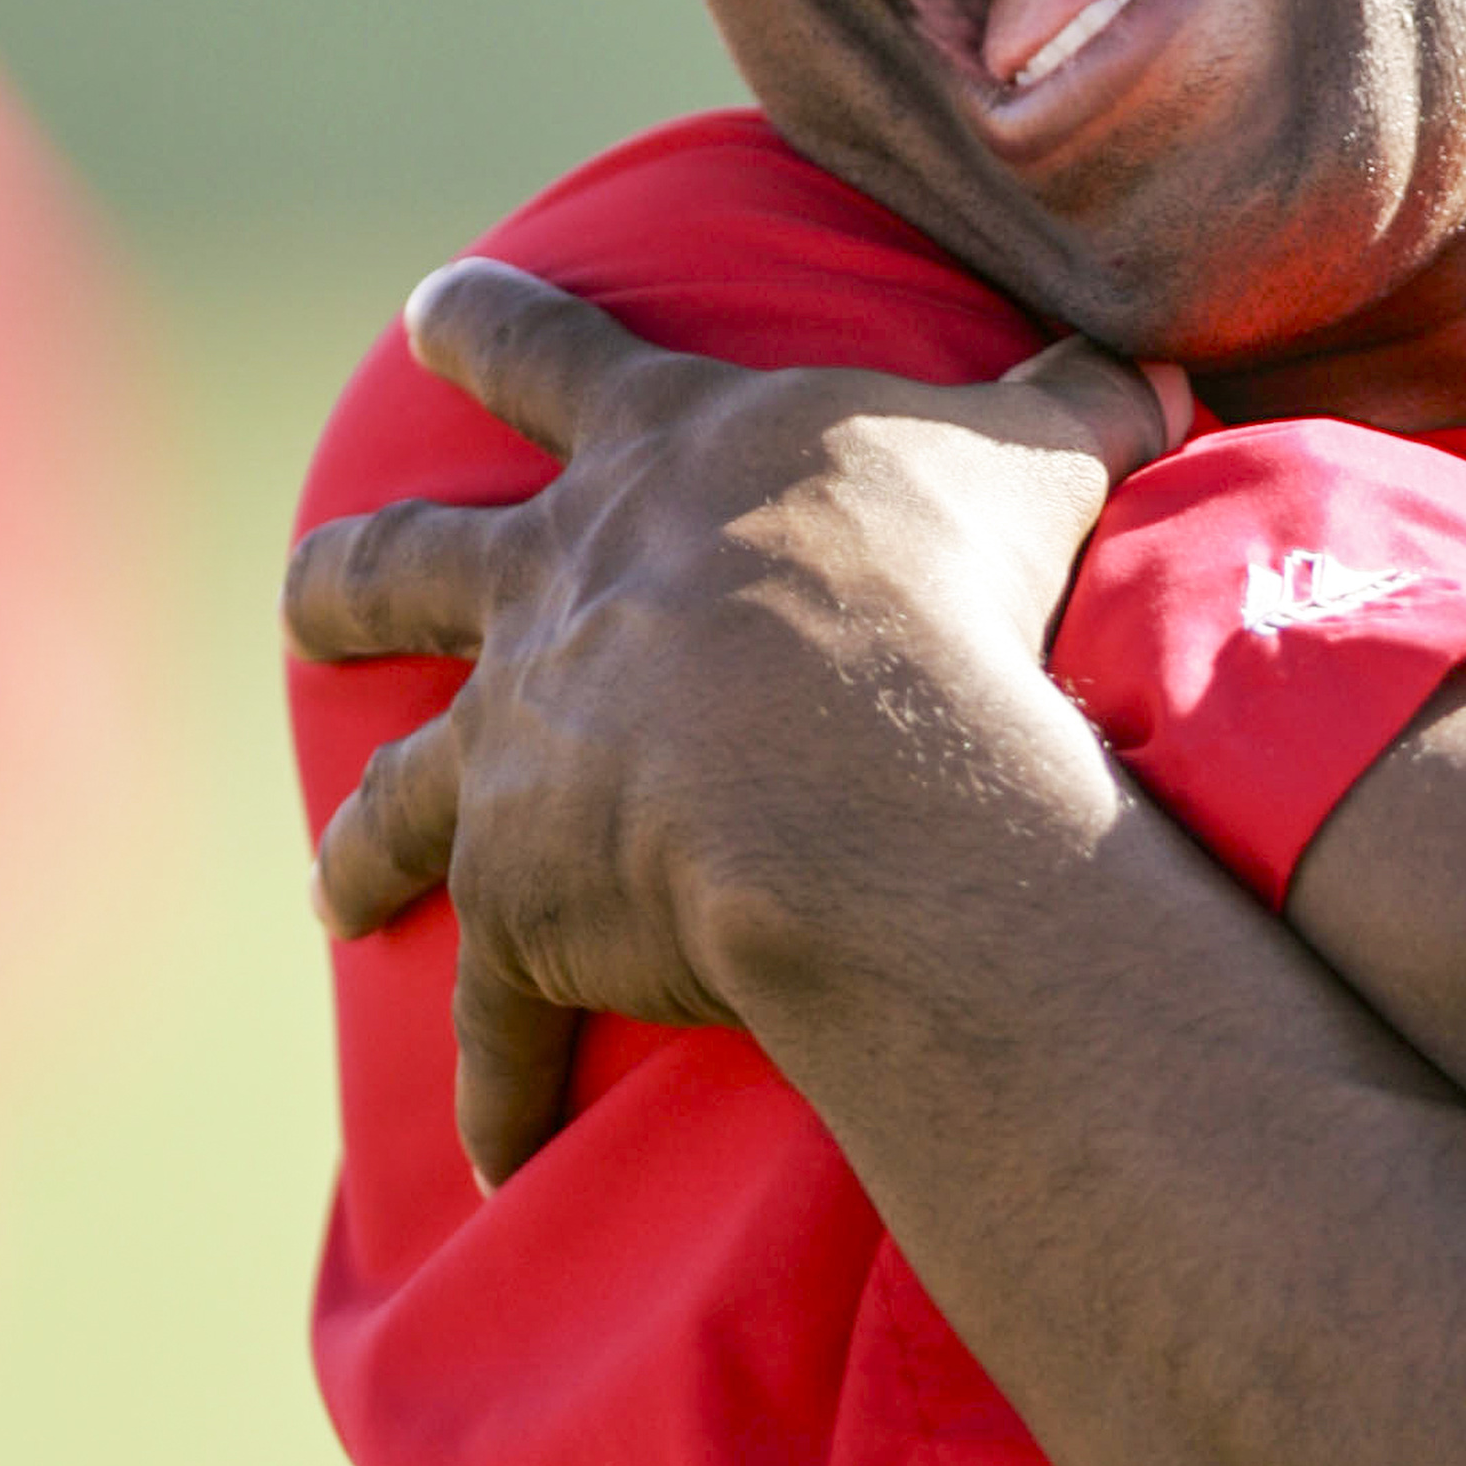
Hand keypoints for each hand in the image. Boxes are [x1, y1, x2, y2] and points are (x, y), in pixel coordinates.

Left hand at [284, 258, 1184, 1187]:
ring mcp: (519, 746)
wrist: (856, 763)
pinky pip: (495, 1014)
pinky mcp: (522, 901)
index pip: (549, 355)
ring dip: (365, 844)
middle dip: (345, 581)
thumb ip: (1076, 405)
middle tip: (303, 598)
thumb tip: (1162, 367)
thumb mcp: (1033, 456)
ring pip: (399, 793)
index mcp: (657, 464)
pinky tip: (489, 1151)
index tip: (433, 314)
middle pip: (401, 564)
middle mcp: (551, 594)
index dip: (490, 328)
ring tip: (337, 892)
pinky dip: (492, 1082)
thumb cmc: (941, 584)